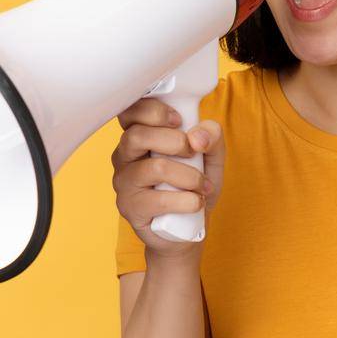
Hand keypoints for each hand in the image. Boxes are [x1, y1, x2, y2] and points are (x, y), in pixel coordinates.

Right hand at [110, 97, 225, 258]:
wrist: (190, 227)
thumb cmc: (194, 184)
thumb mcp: (211, 156)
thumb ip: (211, 136)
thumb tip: (197, 137)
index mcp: (140, 137)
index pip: (129, 112)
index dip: (153, 110)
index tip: (178, 119)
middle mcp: (125, 157)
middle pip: (137, 136)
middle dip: (176, 141)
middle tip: (194, 153)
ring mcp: (124, 183)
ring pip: (155, 168)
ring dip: (190, 176)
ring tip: (202, 186)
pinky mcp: (130, 208)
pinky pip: (159, 200)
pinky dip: (187, 200)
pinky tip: (195, 203)